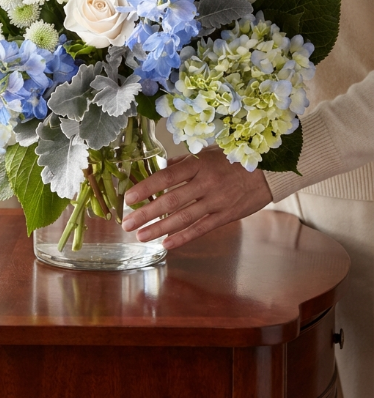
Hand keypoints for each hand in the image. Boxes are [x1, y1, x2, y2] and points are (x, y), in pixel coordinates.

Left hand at [122, 148, 272, 250]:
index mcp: (199, 164)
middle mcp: (206, 183)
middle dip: (146, 213)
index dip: (146, 187)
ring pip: (183, 218)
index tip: (129, 197)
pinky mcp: (226, 216)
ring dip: (159, 228)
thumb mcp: (208, 153)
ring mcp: (217, 201)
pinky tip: (166, 244)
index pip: (167, 177)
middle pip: (171, 201)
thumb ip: (184, 162)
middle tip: (127, 223)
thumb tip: (160, 168)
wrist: (269, 170)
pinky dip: (182, 237)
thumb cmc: (235, 158)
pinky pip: (201, 229)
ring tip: (140, 236)